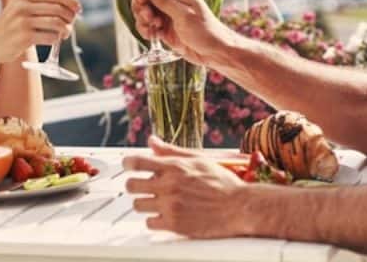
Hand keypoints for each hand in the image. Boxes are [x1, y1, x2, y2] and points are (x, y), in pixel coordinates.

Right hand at [0, 0, 80, 63]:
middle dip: (69, 16)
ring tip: (65, 33)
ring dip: (66, 29)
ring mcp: (23, 22)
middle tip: (71, 23)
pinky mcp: (25, 37)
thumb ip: (39, 3)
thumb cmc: (10, 26)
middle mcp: (22, 6)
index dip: (70, 0)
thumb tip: (69, 5)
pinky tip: (55, 40)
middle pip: (58, 8)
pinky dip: (57, 39)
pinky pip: (51, 37)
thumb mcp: (19, 8)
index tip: (78, 8)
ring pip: (57, 23)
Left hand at [123, 136, 256, 237]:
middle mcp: (169, 185)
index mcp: (174, 167)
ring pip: (138, 205)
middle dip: (134, 186)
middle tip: (141, 188)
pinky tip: (163, 216)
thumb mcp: (197, 160)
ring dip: (144, 203)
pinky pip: (149, 223)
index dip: (127, 164)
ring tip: (155, 202)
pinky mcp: (175, 225)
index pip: (137, 162)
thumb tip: (152, 141)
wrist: (239, 206)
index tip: (128, 167)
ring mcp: (171, 206)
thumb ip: (171, 151)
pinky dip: (154, 220)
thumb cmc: (220, 182)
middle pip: (131, 185)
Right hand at [131, 0, 232, 66]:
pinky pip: (148, 26)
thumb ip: (165, 1)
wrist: (214, 52)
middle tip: (150, 19)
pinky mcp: (165, 30)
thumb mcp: (184, 15)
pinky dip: (146, 30)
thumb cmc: (205, 31)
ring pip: (145, 13)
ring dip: (143, 21)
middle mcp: (172, 2)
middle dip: (142, 8)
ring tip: (153, 29)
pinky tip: (152, 36)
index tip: (142, 3)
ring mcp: (167, 16)